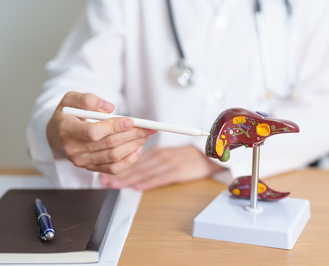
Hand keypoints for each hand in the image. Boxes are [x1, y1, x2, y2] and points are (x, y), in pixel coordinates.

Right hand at [46, 91, 155, 173]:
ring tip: (146, 135)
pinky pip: (114, 169)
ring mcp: (82, 161)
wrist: (57, 134)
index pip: (94, 132)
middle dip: (132, 135)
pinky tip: (138, 148)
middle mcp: (73, 149)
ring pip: (114, 157)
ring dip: (134, 145)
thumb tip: (109, 108)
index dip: (114, 127)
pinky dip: (129, 160)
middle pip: (108, 145)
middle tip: (149, 127)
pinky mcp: (91, 168)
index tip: (132, 121)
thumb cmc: (68, 114)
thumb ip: (87, 99)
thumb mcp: (71, 99)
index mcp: (66, 130)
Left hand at [99, 146, 225, 189]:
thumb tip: (132, 169)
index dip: (118, 166)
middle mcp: (161, 155)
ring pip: (145, 171)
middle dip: (118, 174)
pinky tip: (139, 187)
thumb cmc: (187, 157)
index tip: (105, 173)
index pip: (134, 160)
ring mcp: (169, 162)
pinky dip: (149, 182)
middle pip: (136, 166)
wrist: (208, 157)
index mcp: (157, 151)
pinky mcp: (178, 170)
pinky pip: (161, 177)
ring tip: (115, 185)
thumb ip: (152, 160)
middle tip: (104, 181)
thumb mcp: (168, 155)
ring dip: (128, 179)